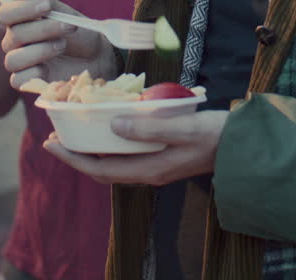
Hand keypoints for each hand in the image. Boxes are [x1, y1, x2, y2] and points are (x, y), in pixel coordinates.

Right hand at [0, 0, 117, 88]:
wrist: (97, 56)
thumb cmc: (80, 33)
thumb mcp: (67, 15)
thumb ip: (47, 4)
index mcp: (21, 21)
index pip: (6, 14)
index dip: (23, 10)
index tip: (47, 7)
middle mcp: (16, 42)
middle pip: (14, 35)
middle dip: (43, 29)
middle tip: (69, 27)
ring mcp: (21, 62)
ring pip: (13, 59)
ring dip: (40, 51)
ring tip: (62, 45)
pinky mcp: (29, 81)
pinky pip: (17, 80)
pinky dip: (33, 73)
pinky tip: (49, 68)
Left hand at [43, 110, 227, 185]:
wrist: (244, 145)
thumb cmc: (215, 134)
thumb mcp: (182, 128)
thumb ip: (148, 127)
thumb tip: (112, 123)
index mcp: (150, 169)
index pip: (101, 170)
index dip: (73, 159)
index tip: (51, 143)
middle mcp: (149, 172)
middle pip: (103, 169)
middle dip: (76, 156)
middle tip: (54, 138)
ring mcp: (157, 166)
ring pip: (115, 163)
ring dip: (92, 151)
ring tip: (75, 134)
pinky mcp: (164, 157)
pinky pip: (128, 156)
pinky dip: (111, 145)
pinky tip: (108, 129)